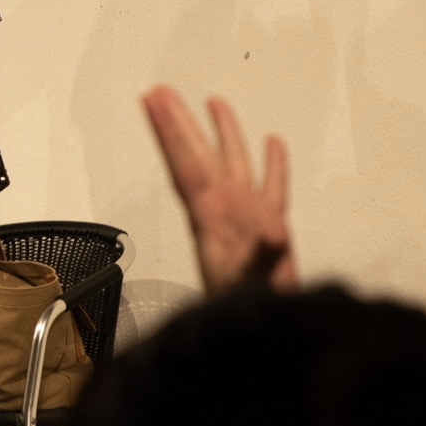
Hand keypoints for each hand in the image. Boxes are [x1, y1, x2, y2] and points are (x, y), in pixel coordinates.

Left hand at [142, 88, 297, 296]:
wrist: (259, 334)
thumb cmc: (247, 312)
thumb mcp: (250, 291)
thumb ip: (261, 262)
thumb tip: (271, 235)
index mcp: (212, 219)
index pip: (186, 165)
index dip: (170, 132)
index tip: (151, 101)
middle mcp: (225, 211)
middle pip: (200, 156)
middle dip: (181, 123)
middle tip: (161, 90)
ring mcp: (248, 217)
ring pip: (236, 164)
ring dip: (225, 134)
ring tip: (214, 101)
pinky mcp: (272, 229)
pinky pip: (274, 188)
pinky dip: (274, 165)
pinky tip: (274, 142)